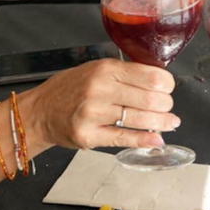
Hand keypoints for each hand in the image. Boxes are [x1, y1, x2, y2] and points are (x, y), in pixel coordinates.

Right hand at [21, 58, 178, 151]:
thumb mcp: (95, 69)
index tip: (169, 88)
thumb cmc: (69, 89)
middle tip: (168, 108)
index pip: (149, 75)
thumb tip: (157, 83)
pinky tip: (156, 139)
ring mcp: (93, 113)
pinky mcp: (89, 136)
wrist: (40, 111)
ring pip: (140, 119)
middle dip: (166, 105)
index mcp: (105, 69)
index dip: (167, 84)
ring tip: (170, 123)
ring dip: (161, 123)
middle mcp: (99, 89)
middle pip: (149, 98)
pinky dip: (144, 140)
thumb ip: (124, 74)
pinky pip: (124, 138)